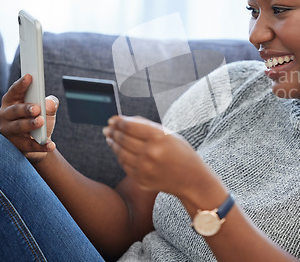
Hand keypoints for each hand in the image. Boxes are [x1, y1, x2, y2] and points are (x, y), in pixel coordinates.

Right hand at [0, 74, 57, 163]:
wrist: (38, 141)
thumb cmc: (39, 119)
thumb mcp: (47, 109)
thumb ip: (50, 103)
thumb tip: (50, 103)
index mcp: (11, 101)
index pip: (14, 91)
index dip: (21, 84)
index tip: (29, 77)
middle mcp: (6, 115)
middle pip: (14, 110)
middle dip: (25, 108)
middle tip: (37, 108)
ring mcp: (9, 131)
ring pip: (18, 127)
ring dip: (30, 124)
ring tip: (41, 122)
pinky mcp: (16, 145)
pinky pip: (28, 145)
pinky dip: (40, 145)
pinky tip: (50, 144)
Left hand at [103, 116, 218, 200]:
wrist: (192, 180)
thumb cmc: (181, 153)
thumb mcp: (169, 134)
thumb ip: (147, 126)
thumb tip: (123, 120)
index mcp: (158, 138)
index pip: (130, 127)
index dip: (119, 122)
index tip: (112, 119)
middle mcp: (150, 153)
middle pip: (123, 139)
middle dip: (113, 132)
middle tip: (108, 128)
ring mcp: (144, 168)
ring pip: (120, 153)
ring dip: (113, 144)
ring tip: (110, 137)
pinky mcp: (141, 180)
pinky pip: (125, 165)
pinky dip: (120, 156)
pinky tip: (119, 151)